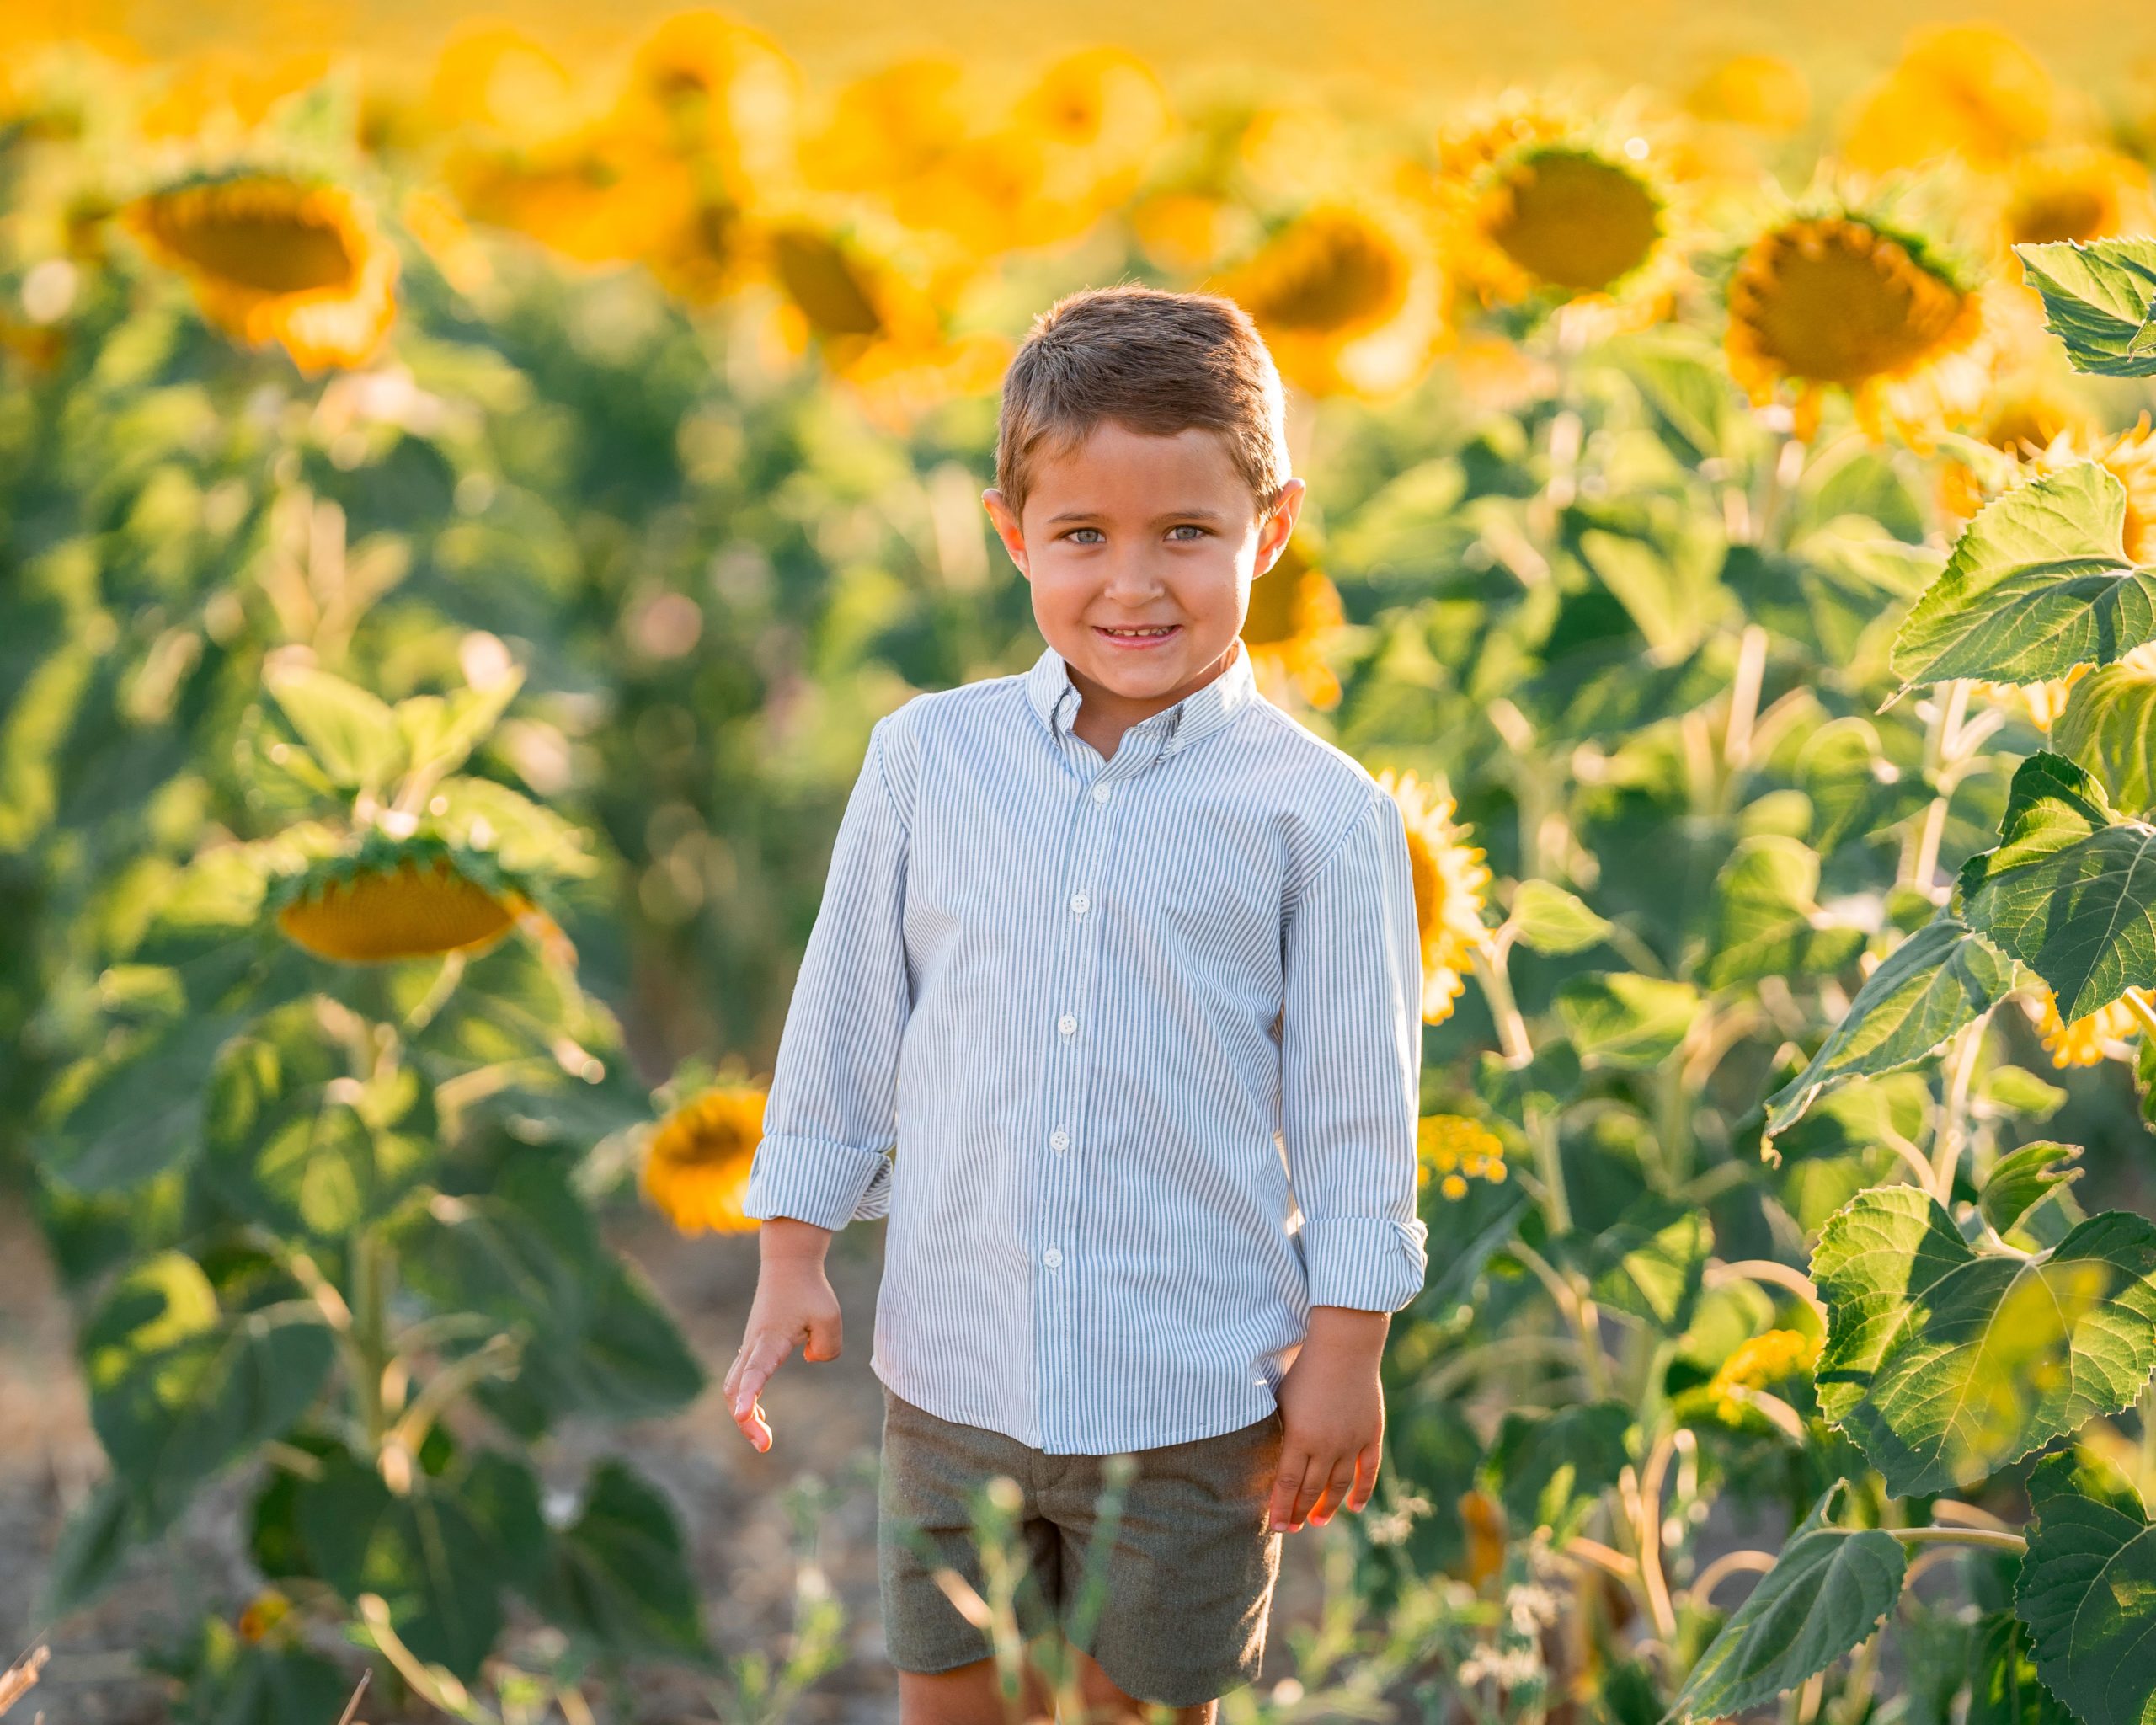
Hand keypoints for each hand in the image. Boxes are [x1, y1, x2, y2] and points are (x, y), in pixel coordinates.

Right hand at [722, 1218, 839, 1452]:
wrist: (788, 1262)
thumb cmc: (810, 1289)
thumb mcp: (829, 1318)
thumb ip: (827, 1350)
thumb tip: (811, 1359)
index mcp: (770, 1340)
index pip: (755, 1371)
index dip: (747, 1396)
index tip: (742, 1415)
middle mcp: (754, 1346)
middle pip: (734, 1388)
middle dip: (745, 1421)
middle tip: (765, 1445)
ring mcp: (750, 1347)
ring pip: (733, 1385)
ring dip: (744, 1413)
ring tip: (764, 1437)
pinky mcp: (753, 1346)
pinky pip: (741, 1378)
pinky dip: (745, 1398)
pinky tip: (759, 1412)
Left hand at [1267, 1306, 1388, 1532]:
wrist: (1344, 1349)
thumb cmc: (1305, 1369)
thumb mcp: (1282, 1399)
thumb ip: (1280, 1431)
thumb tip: (1270, 1457)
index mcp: (1300, 1438)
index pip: (1287, 1484)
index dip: (1281, 1508)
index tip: (1276, 1526)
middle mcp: (1326, 1446)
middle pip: (1311, 1489)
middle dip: (1300, 1512)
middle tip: (1292, 1528)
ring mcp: (1351, 1443)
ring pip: (1339, 1486)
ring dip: (1328, 1507)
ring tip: (1318, 1521)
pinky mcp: (1370, 1436)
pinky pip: (1368, 1472)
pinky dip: (1362, 1492)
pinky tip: (1355, 1508)